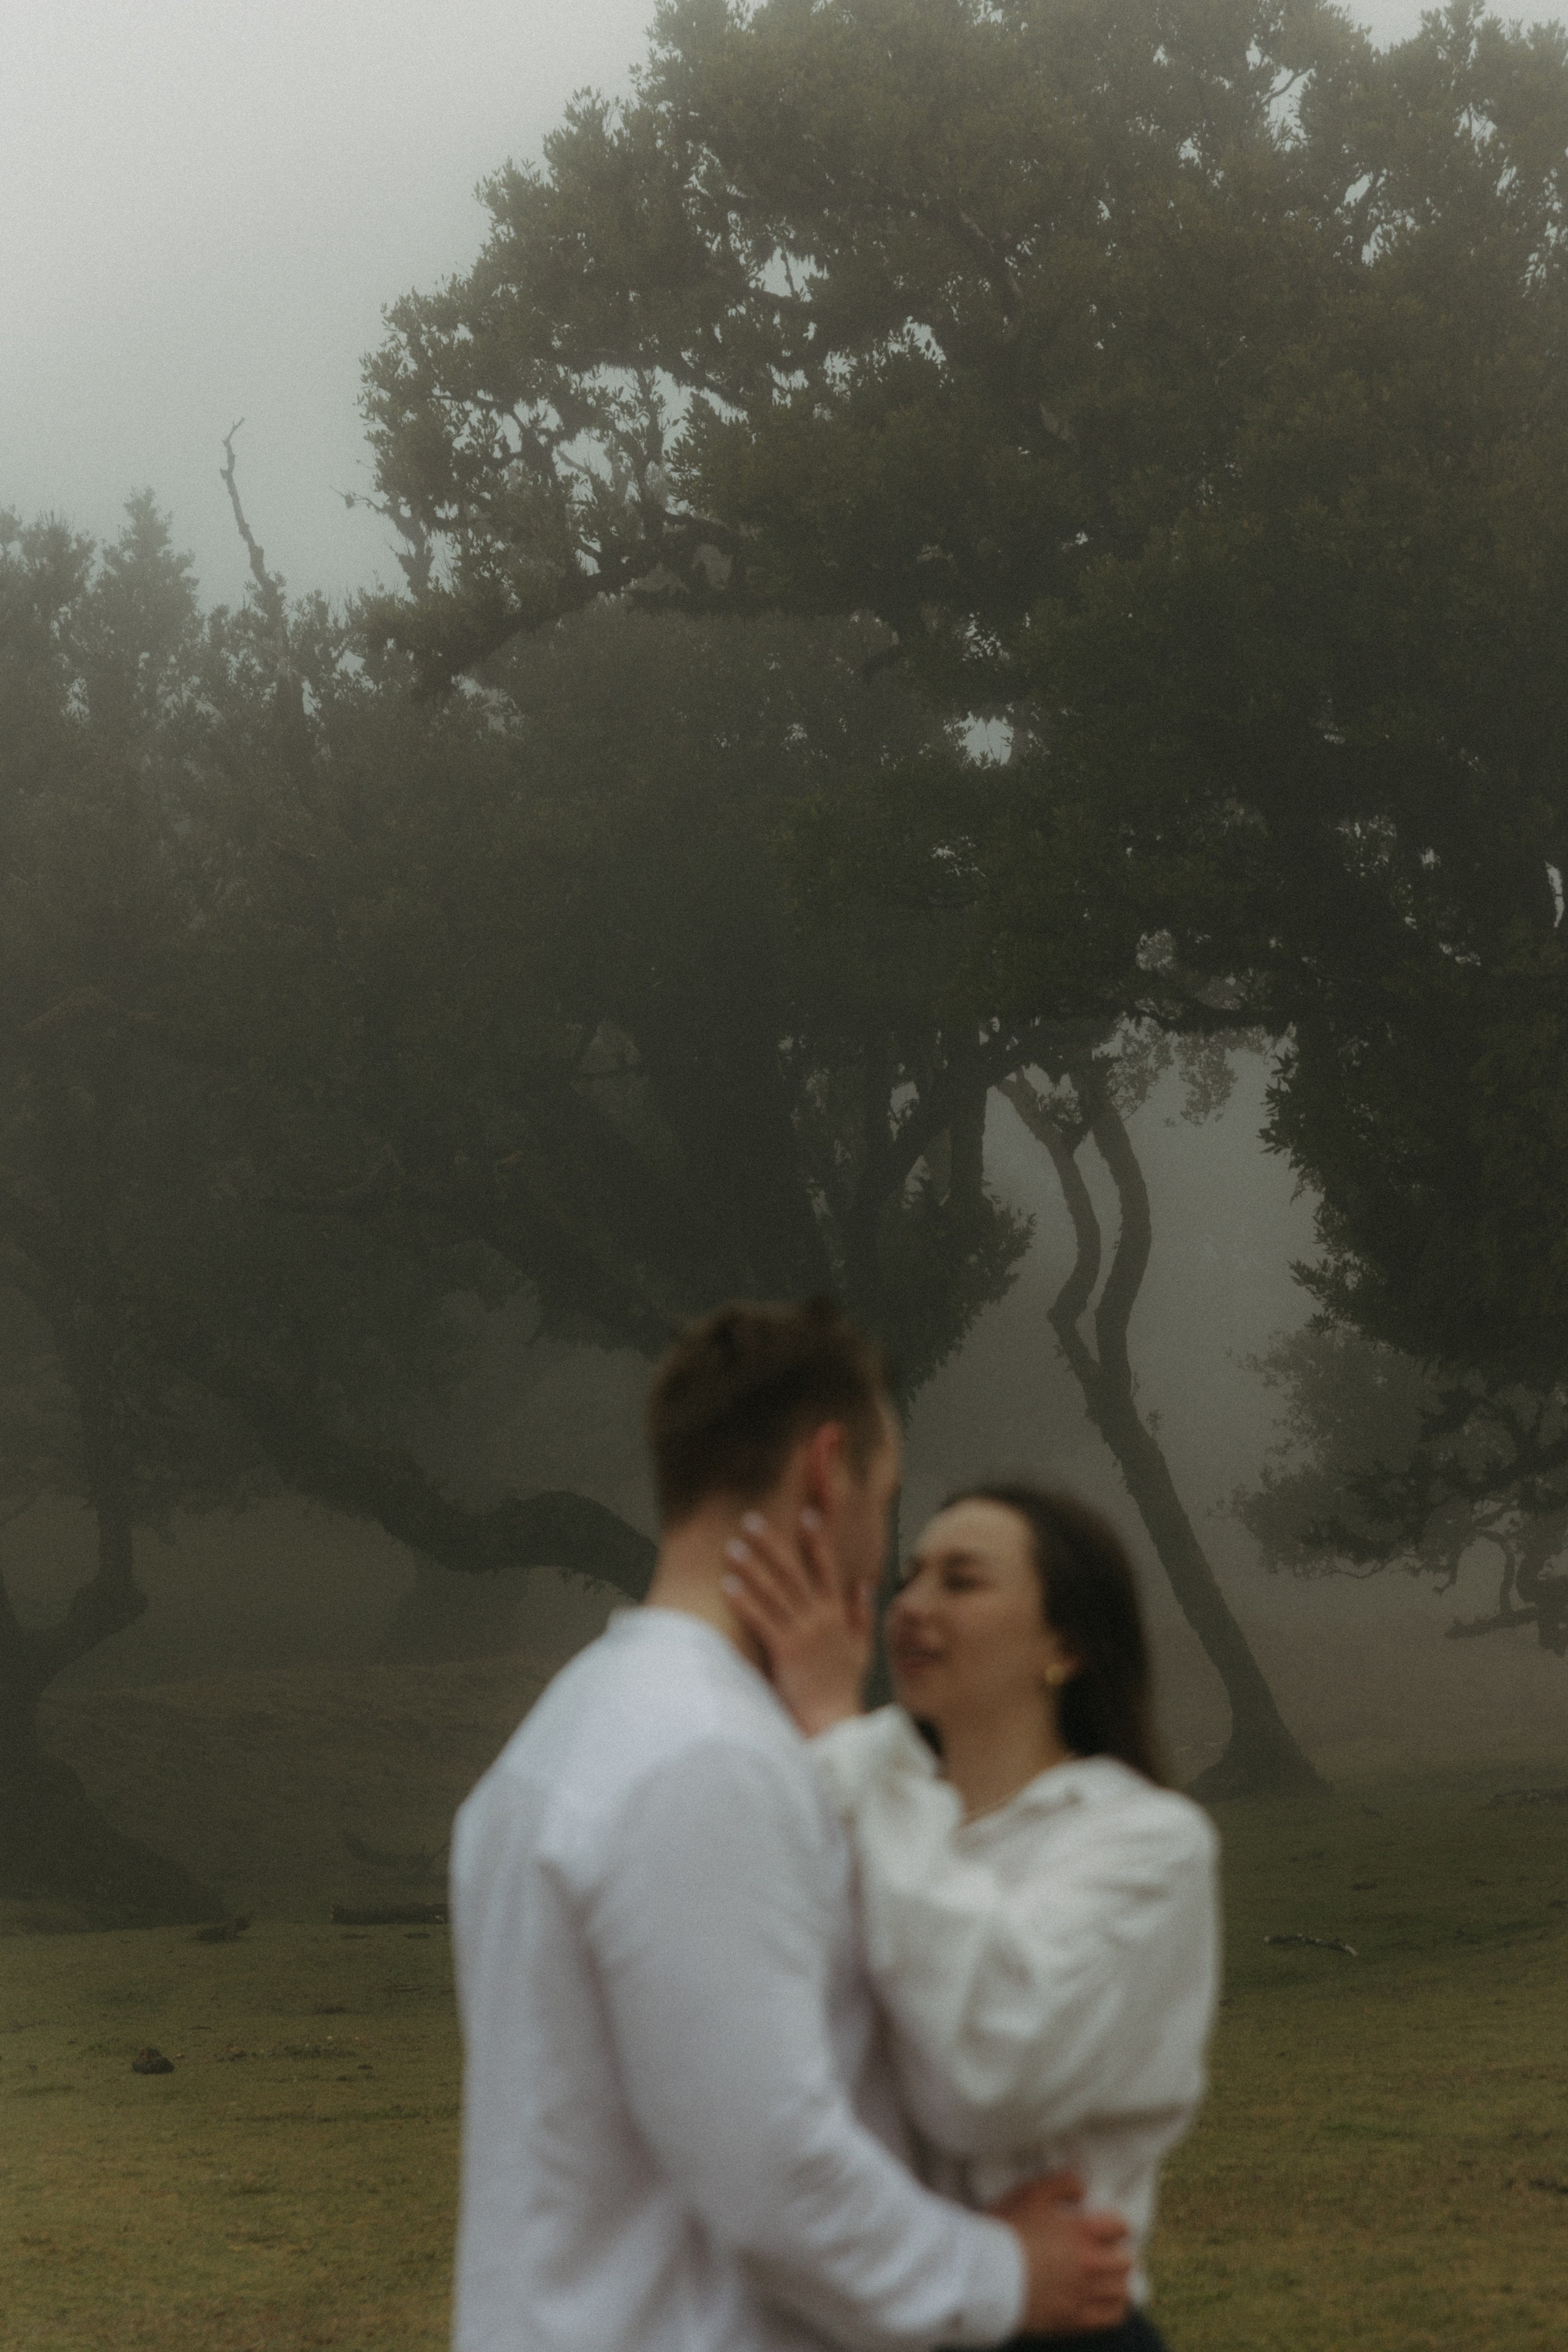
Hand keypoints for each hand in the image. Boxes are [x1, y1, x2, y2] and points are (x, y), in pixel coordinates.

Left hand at [721, 1508, 875, 1735]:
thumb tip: (864, 1585)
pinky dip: (744, 1600)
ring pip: (774, 1591)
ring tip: (732, 1547)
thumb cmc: (842, 1687)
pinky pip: (761, 1619)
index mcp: (837, 1614)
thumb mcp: (861, 1648)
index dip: (816, 1540)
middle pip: (793, 1572)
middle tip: (750, 1519)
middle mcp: (821, 1618)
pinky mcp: (786, 1651)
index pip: (826, 1568)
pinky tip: (727, 1585)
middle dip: (771, 1543)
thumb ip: (861, 1615)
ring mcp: (804, 1633)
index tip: (805, 1514)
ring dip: (752, 1566)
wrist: (835, 1722)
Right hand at [992, 2170, 1132, 2336]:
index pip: (1121, 2228)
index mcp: (1080, 2233)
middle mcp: (1088, 2265)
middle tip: (1106, 2251)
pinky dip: (1114, 2307)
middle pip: (1125, 2262)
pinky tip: (1103, 2299)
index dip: (1116, 2225)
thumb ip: (1062, 2184)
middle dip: (1119, 2253)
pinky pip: (1110, 2317)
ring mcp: (1082, 2295)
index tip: (1107, 2227)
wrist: (983, 2273)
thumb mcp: (1031, 2194)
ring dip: (1117, 2280)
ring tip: (1106, 2275)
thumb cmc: (1006, 2230)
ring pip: (1121, 2291)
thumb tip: (1084, 2188)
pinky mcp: (1072, 2319)